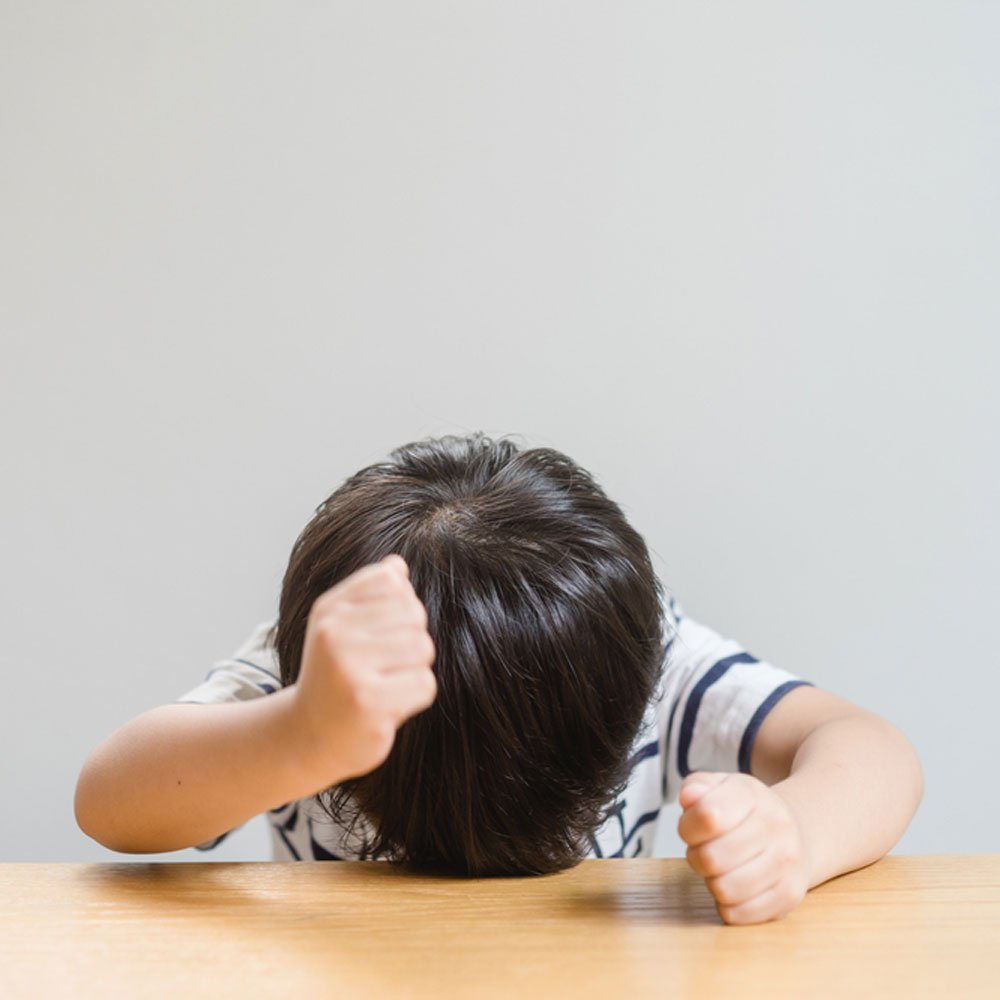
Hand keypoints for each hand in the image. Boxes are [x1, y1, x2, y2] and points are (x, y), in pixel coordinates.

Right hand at [290, 554, 436, 784]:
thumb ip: (370, 593)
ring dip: (414, 670)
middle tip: (383, 667)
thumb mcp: (340, 629)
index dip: (400, 607)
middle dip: (411, 640)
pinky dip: (415, 697)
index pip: (392, 581)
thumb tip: (398, 565)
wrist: (308, 738)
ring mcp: (350, 669)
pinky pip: (424, 683)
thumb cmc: (334, 678)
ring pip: (423, 648)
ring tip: (384, 685)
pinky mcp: (369, 703)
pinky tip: (388, 706)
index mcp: (329, 611)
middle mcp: (334, 634)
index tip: (379, 634)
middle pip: (413, 614)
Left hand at [677, 771, 809, 924]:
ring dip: (712, 882)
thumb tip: (689, 797)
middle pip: (711, 858)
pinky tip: (735, 887)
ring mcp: (786, 861)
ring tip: (721, 869)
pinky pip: (740, 913)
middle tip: (705, 851)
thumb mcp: (718, 787)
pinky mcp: (790, 894)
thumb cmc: (744, 812)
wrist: (795, 832)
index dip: (687, 828)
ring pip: (724, 889)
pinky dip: (727, 905)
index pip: (707, 816)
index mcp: (751, 794)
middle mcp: (775, 825)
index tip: (691, 829)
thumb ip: (696, 787)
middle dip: (696, 858)